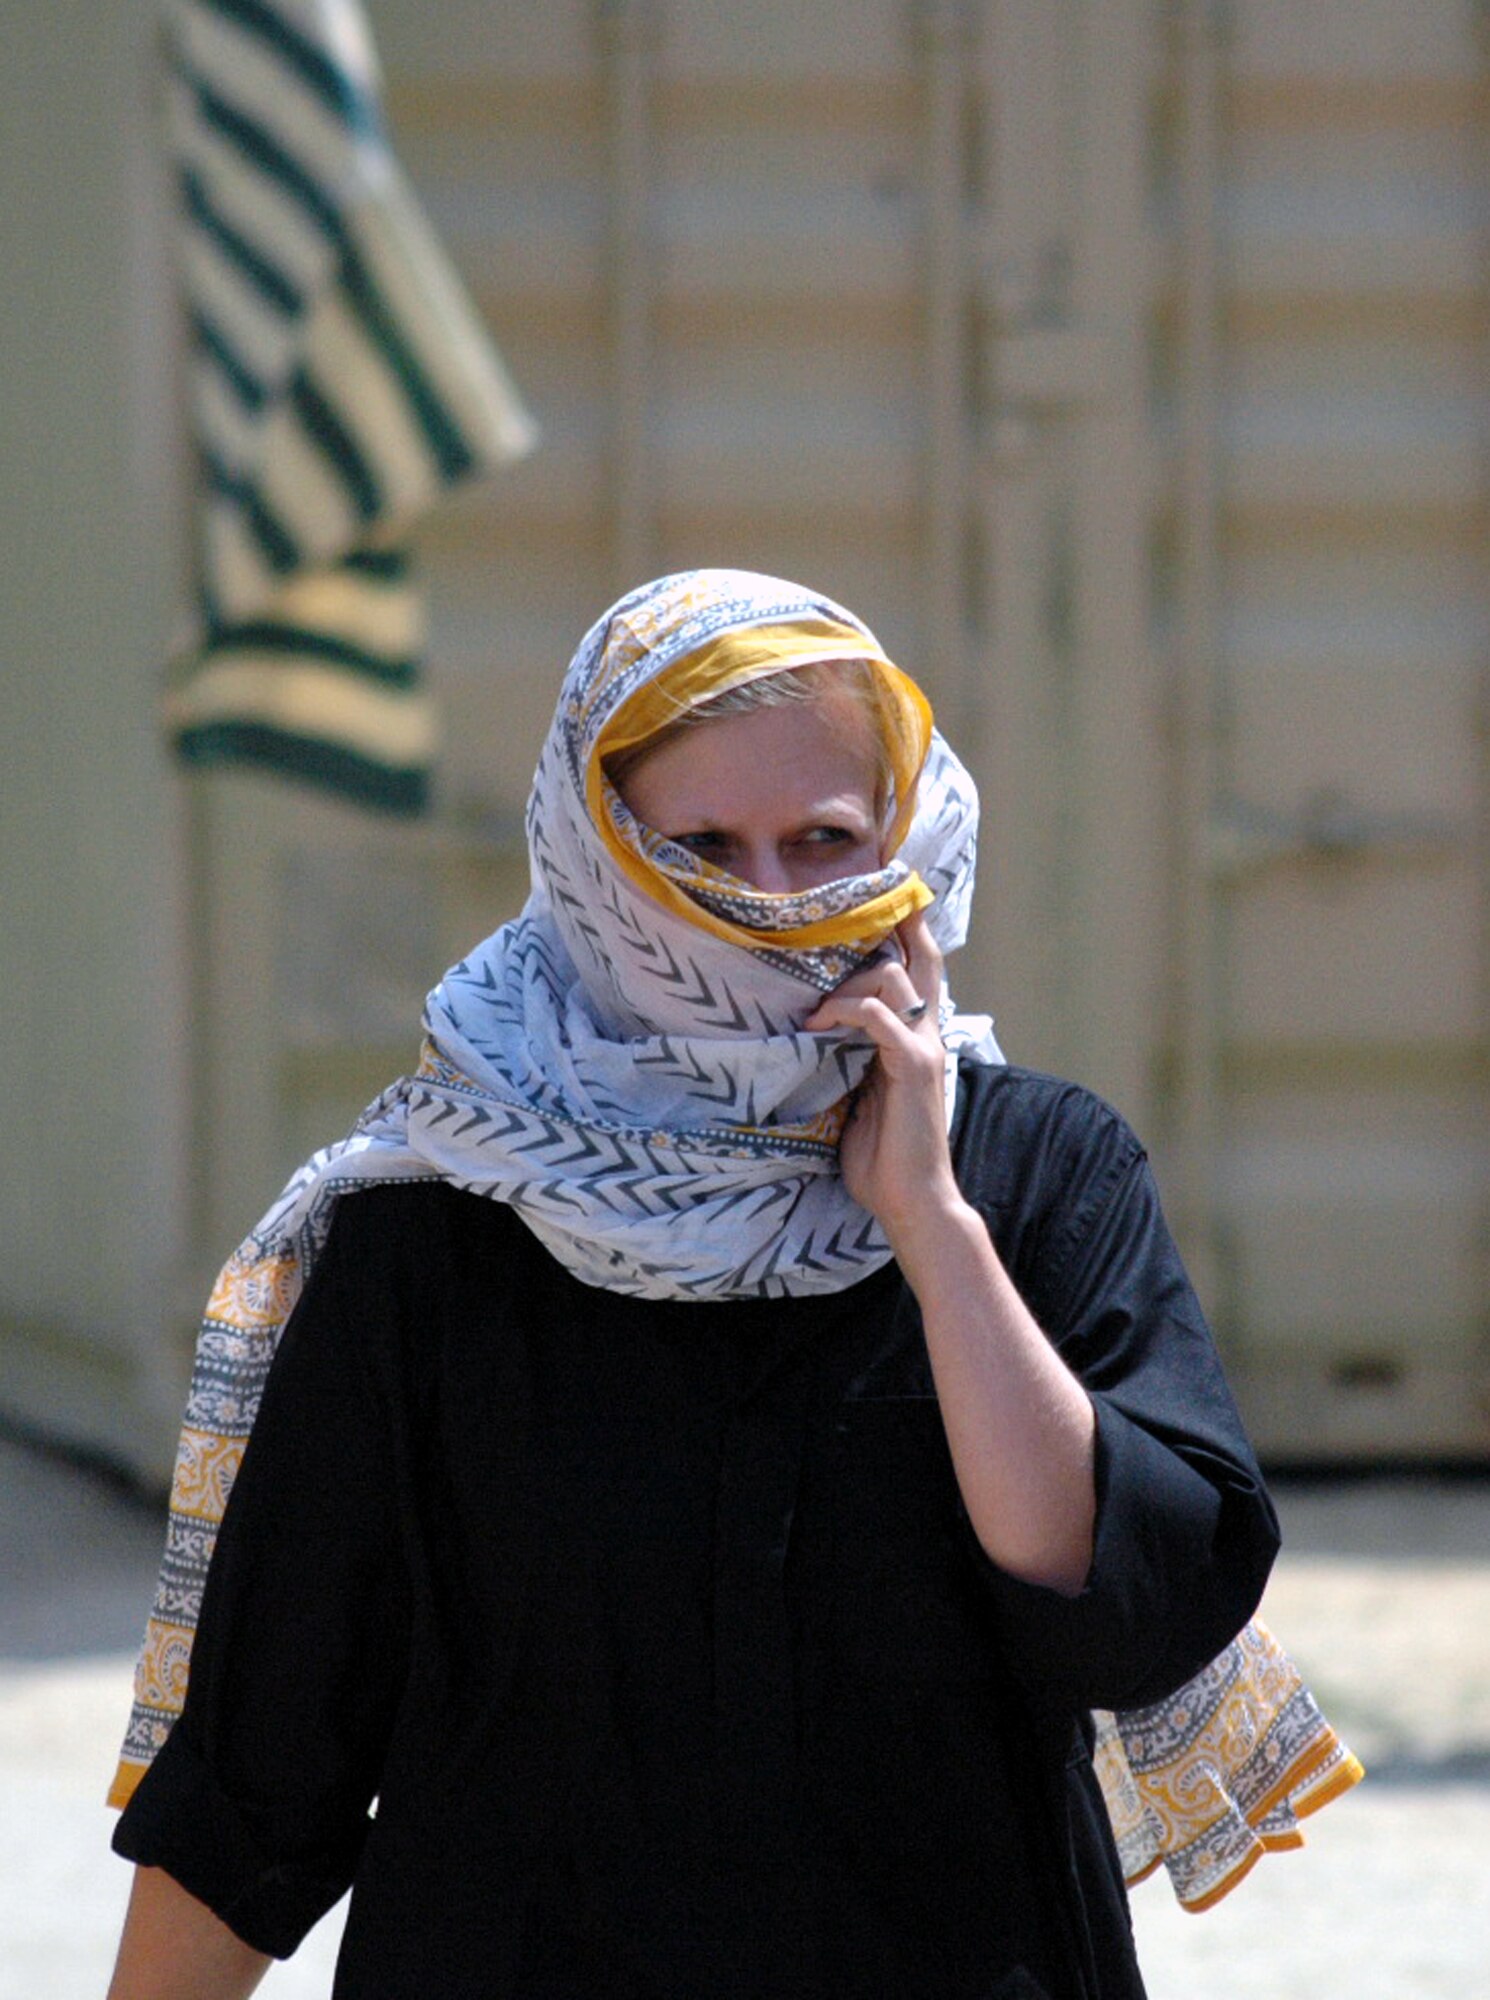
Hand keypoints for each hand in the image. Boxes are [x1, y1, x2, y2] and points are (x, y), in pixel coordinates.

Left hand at [804, 911, 962, 1246]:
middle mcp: (926, 1034)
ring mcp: (923, 1047)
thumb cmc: (881, 1159)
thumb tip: (811, 1032)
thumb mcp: (855, 1096)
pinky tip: (816, 1027)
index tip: (893, 890)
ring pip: (891, 977)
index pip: (917, 969)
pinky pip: (878, 1015)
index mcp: (915, 1038)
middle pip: (920, 956)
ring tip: (811, 1011)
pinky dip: (844, 1011)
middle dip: (897, 918)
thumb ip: (848, 1058)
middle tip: (877, 886)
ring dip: (844, 983)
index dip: (908, 928)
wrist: (913, 1202)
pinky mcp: (913, 1067)